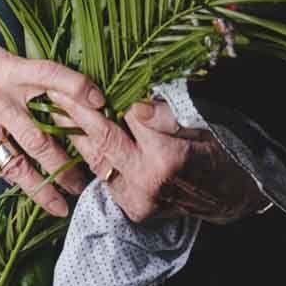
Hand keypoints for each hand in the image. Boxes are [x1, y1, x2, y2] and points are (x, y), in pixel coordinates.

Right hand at [0, 29, 102, 217]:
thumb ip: (27, 71)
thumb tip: (64, 88)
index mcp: (10, 70)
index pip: (50, 76)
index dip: (77, 87)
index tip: (101, 103)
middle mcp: (0, 99)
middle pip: (41, 137)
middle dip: (67, 163)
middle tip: (88, 179)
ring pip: (19, 163)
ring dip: (43, 187)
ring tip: (63, 204)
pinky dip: (15, 179)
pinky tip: (29, 191)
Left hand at [50, 94, 264, 225]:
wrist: (234, 194)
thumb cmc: (223, 149)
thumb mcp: (204, 122)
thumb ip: (168, 113)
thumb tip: (135, 105)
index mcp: (167, 158)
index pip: (127, 117)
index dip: (107, 95)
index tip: (80, 76)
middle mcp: (147, 183)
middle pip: (102, 139)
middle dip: (75, 112)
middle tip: (51, 88)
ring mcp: (137, 200)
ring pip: (97, 160)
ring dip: (75, 133)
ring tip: (54, 108)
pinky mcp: (133, 209)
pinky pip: (104, 177)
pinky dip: (90, 154)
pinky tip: (76, 134)